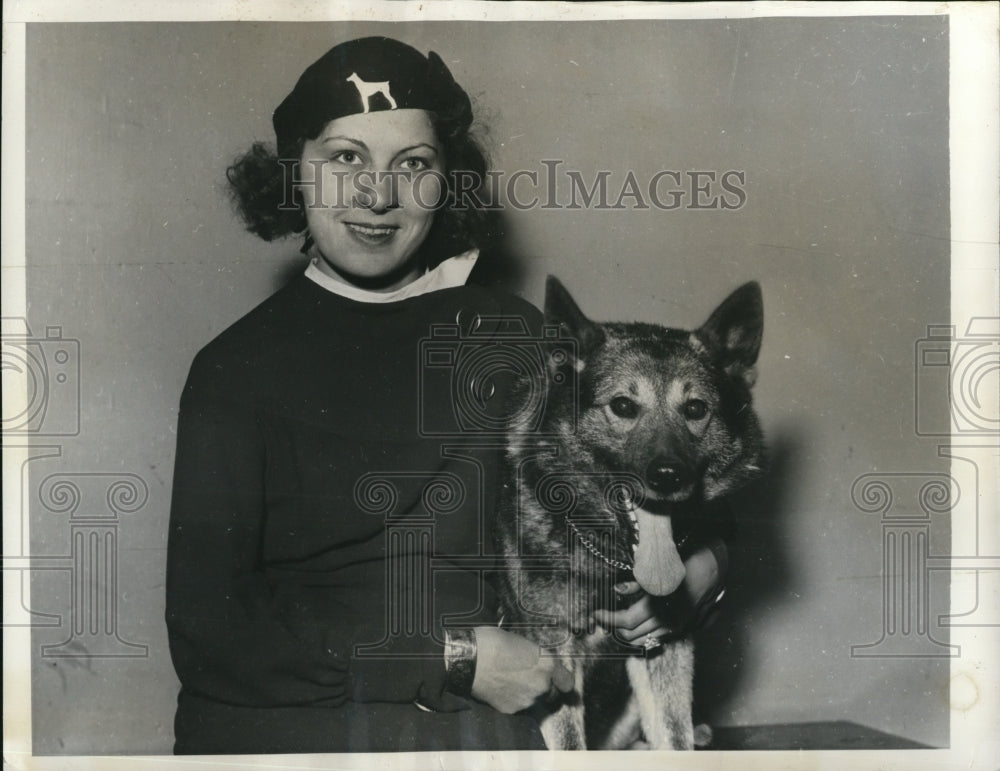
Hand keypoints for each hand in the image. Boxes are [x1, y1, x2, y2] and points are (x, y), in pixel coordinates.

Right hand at [470, 626, 574, 713]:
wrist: (470, 659)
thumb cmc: (493, 642)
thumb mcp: (522, 643)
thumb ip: (536, 658)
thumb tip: (537, 665)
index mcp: (547, 664)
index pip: (567, 682)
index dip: (562, 681)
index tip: (558, 681)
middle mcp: (542, 685)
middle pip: (551, 694)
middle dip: (543, 688)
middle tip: (526, 678)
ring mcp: (527, 700)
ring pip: (533, 701)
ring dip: (526, 694)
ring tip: (509, 681)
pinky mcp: (512, 710)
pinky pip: (517, 707)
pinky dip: (511, 700)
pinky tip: (500, 688)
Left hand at [592, 542, 725, 645]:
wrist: (709, 572)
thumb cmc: (681, 567)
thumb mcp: (656, 572)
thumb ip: (636, 584)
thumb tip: (617, 590)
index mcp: (657, 606)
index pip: (625, 621)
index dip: (608, 619)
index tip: (596, 613)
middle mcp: (664, 621)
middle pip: (630, 635)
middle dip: (613, 627)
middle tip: (603, 616)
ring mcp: (672, 628)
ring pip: (641, 641)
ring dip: (625, 633)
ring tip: (615, 621)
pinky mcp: (678, 629)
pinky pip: (654, 640)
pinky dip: (640, 636)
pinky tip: (634, 625)